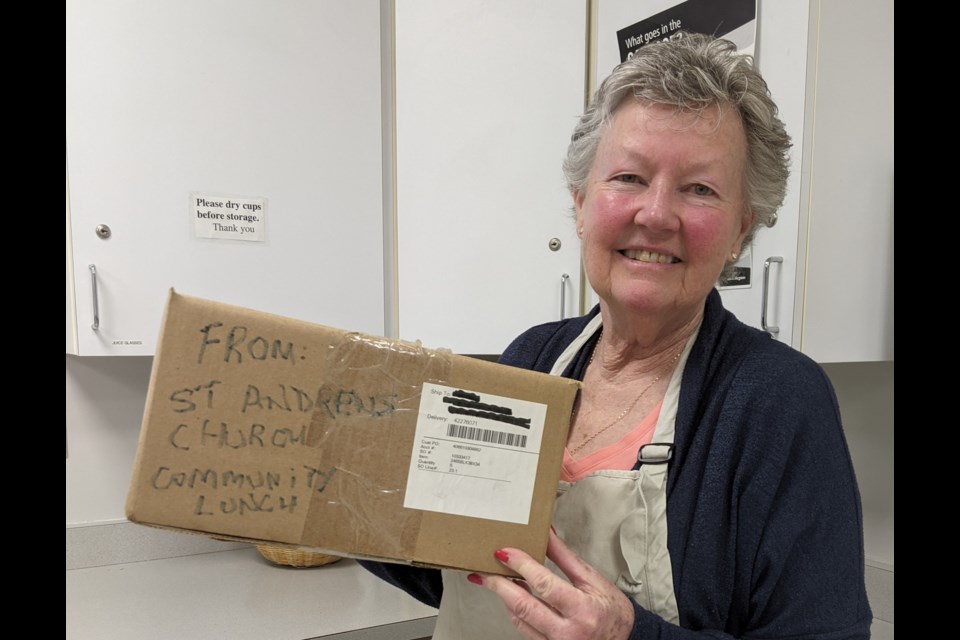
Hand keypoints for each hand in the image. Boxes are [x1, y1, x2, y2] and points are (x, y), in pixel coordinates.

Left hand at [467, 529, 634, 639]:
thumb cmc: (612, 611)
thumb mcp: (592, 579)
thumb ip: (565, 557)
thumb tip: (545, 533)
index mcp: (583, 609)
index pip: (544, 584)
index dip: (520, 566)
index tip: (504, 552)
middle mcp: (569, 632)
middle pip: (523, 605)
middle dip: (498, 585)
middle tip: (484, 570)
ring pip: (519, 619)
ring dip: (504, 597)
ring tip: (495, 579)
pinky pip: (524, 630)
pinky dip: (515, 611)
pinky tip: (512, 597)